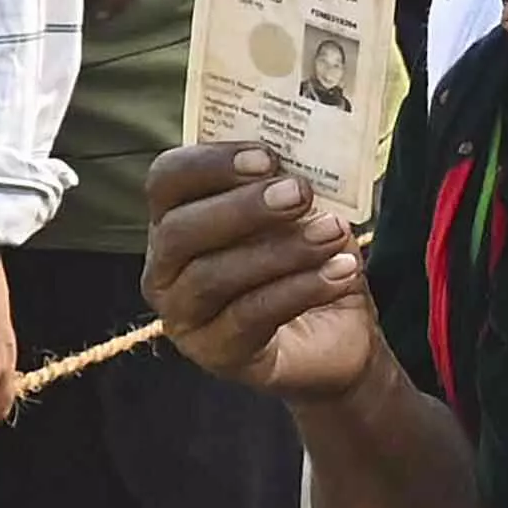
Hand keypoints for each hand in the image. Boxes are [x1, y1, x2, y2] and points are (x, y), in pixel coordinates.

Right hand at [140, 140, 388, 405]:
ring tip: (334, 233)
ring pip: (213, 276)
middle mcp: (165, 266)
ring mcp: (183, 315)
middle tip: (300, 194)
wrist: (340, 337)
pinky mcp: (215, 353)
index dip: (210, 164)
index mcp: (177, 218)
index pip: (167, 180)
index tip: (267, 156)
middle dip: (242, 207)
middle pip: (179, 230)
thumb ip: (294, 184)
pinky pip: (249, 316)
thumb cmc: (308, 263)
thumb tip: (308, 154)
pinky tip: (342, 272)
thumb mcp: (306, 216)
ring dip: (280, 250)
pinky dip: (300, 289)